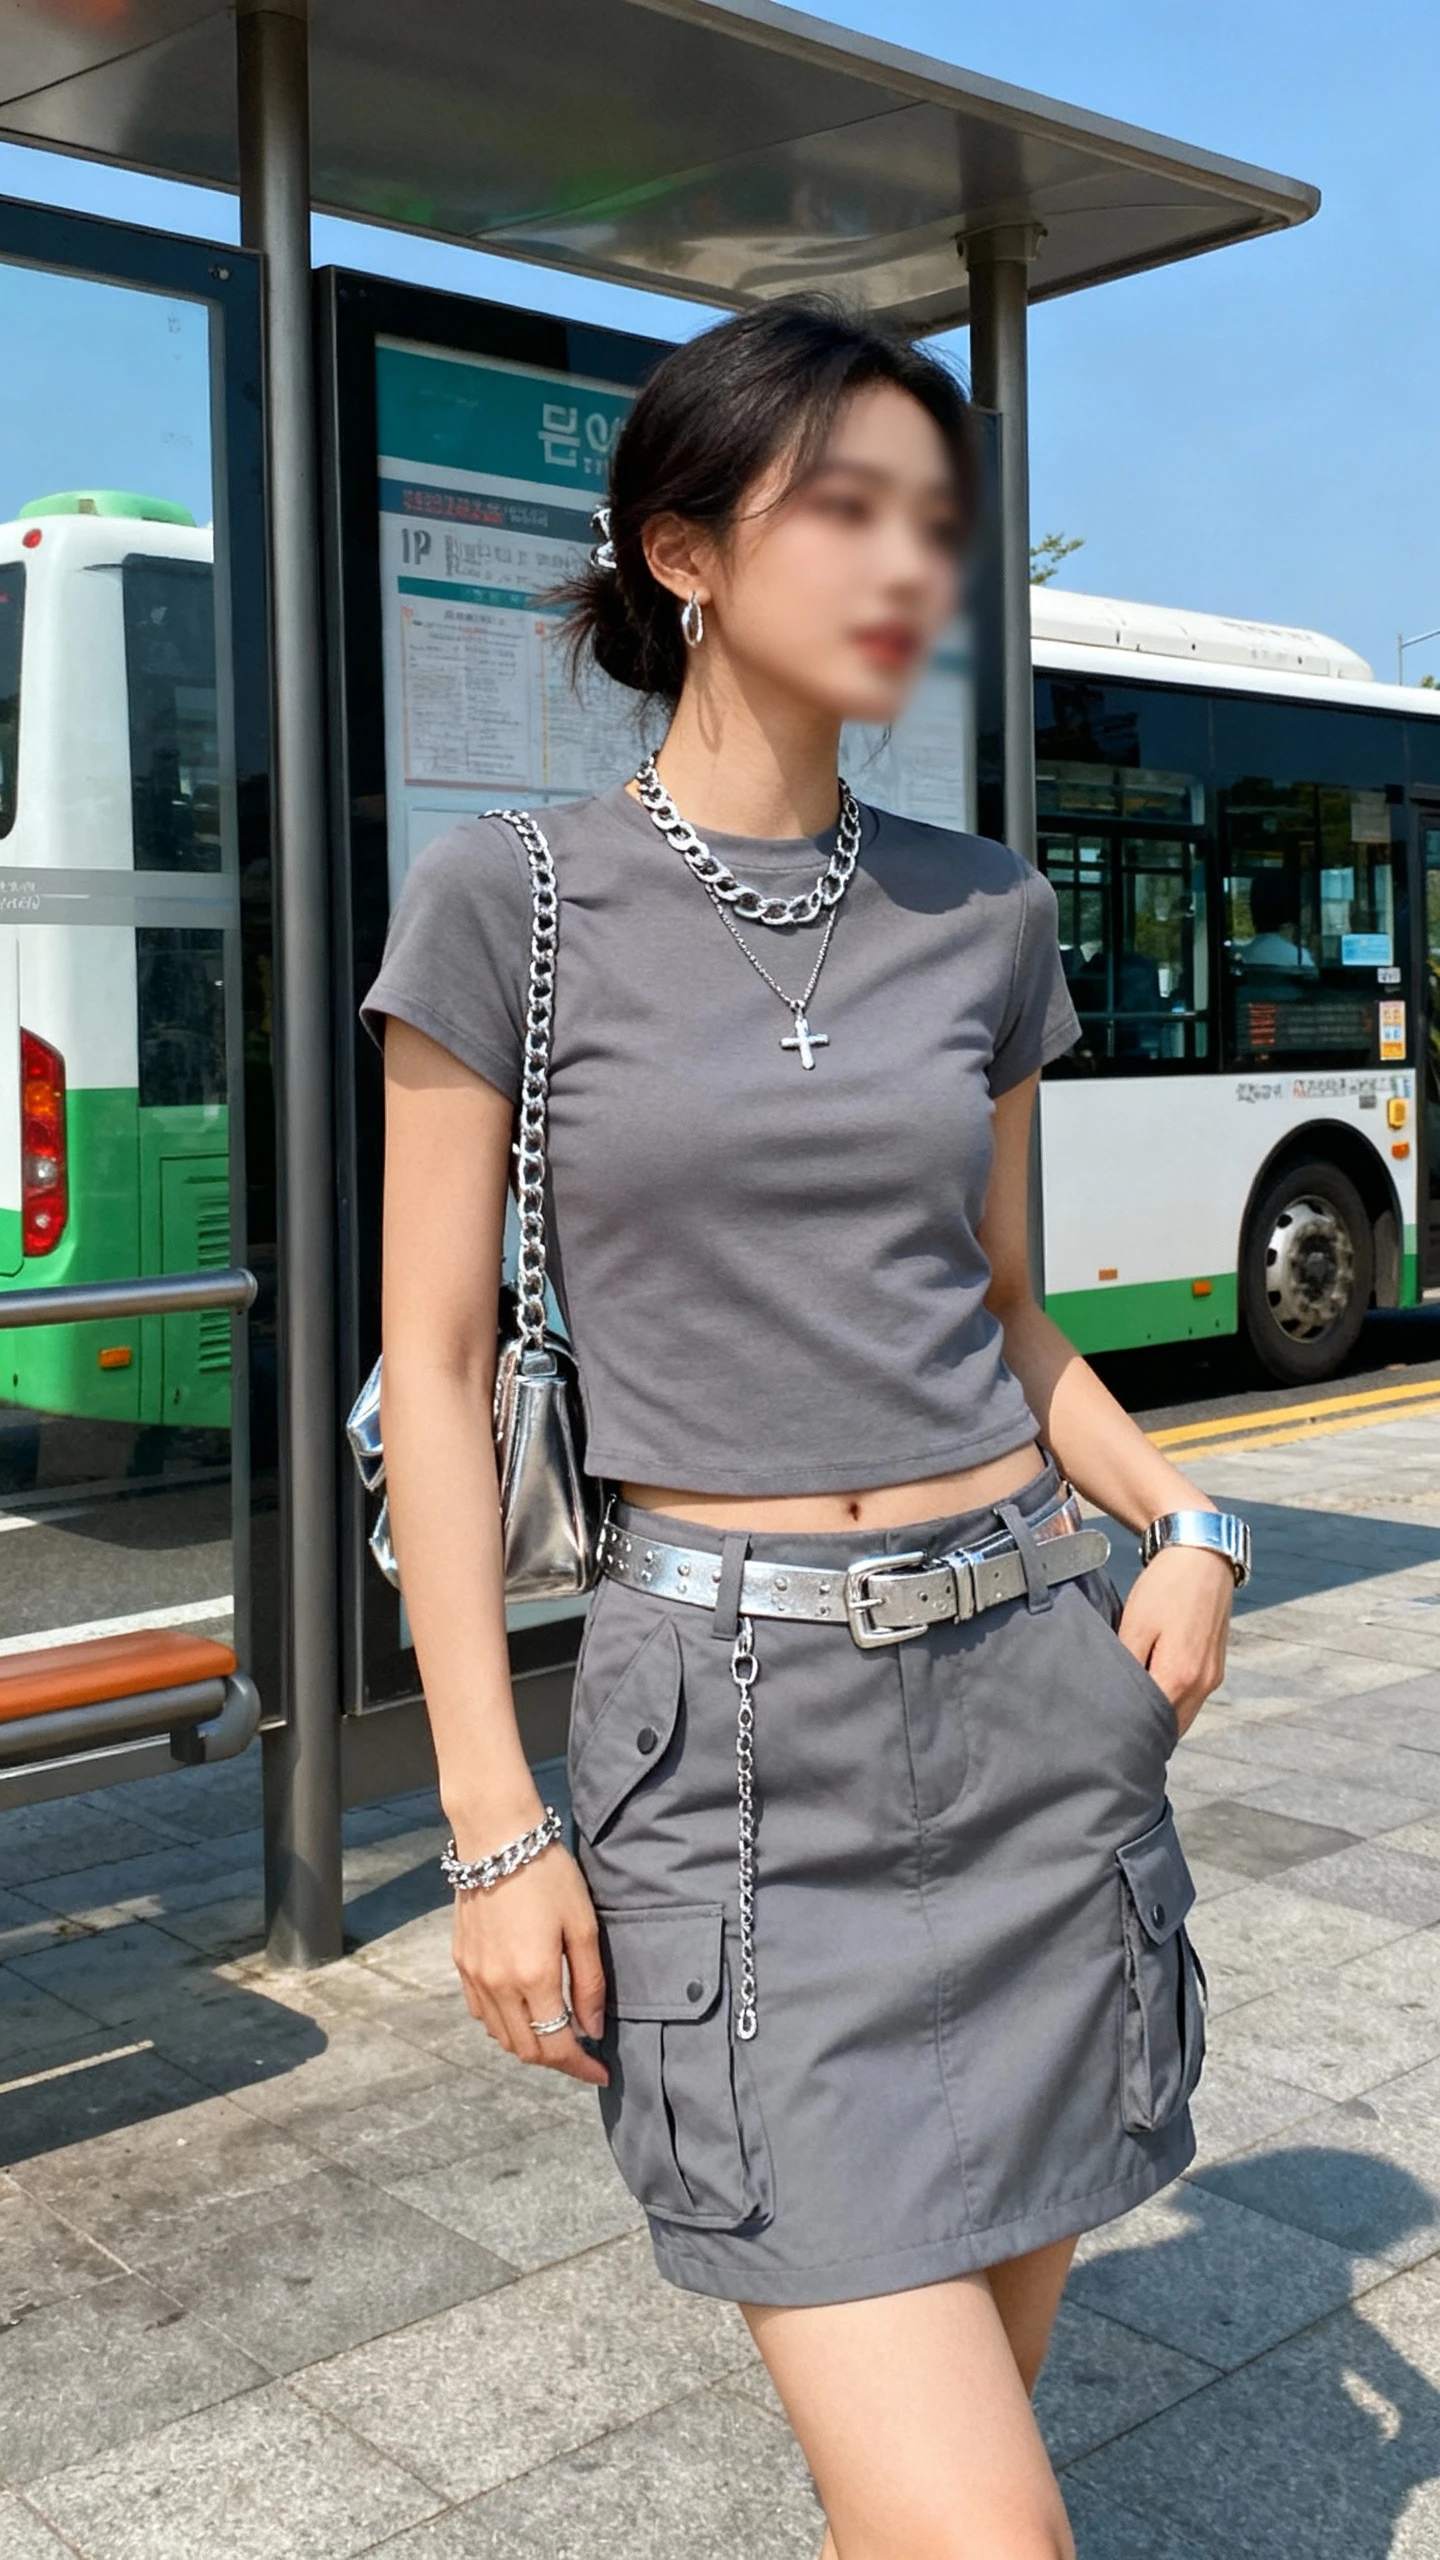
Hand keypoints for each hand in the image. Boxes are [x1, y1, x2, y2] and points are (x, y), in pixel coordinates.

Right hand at [451, 1842, 609, 2084]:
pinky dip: (504, 2024)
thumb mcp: (583, 1925)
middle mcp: (498, 1986)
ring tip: (556, 2033)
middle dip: (558, 2062)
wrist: (496, 1838)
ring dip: (530, 2045)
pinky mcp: (461, 1963)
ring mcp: (475, 1976)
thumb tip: (591, 2029)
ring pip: (500, 2036)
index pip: (557, 2046)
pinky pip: (481, 2012)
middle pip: (527, 2050)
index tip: (601, 2072)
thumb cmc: (547, 1875)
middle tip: (583, 2056)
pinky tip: (523, 2010)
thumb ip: (589, 1983)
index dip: (581, 2067)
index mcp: (534, 1978)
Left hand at [1116, 1542, 1234, 1739]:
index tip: (1107, 1728)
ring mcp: (1213, 1677)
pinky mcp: (1216, 1668)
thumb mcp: (1134, 1625)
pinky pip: (1192, 1698)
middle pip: (1171, 1727)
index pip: (1152, 1723)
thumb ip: (1127, 1668)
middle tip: (1114, 1720)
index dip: (1129, 1728)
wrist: (1202, 1558)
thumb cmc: (1166, 1588)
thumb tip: (1115, 1699)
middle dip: (1145, 1728)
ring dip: (1160, 1714)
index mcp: (1180, 1676)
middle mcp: (1203, 1684)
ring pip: (1183, 1714)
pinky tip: (1152, 1685)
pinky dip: (1173, 1700)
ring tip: (1130, 1703)